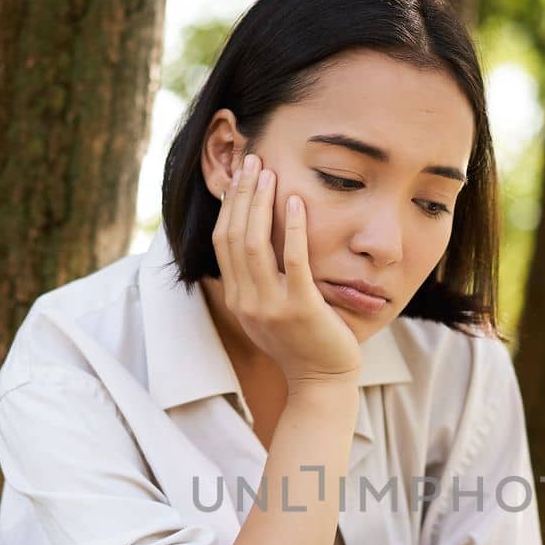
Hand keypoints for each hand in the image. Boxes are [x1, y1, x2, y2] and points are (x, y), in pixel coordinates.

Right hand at [212, 153, 362, 388]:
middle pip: (233, 236)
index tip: (239, 176)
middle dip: (241, 194)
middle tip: (252, 161)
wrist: (321, 383)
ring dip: (260, 203)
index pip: (222, 242)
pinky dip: (294, 227)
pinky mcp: (300, 309)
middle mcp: (246, 302)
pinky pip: (293, 260)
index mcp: (237, 299)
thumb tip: (253, 242)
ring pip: (255, 244)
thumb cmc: (302, 344)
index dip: (229, 205)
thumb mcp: (267, 313)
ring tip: (269, 173)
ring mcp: (271, 306)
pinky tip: (298, 201)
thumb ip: (256, 283)